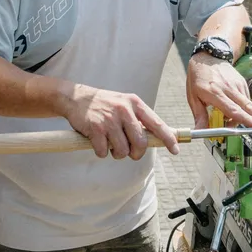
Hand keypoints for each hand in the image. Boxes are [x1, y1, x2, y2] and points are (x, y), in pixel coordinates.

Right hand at [60, 84, 179, 159]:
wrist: (76, 97)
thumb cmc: (104, 104)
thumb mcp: (124, 104)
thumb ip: (139, 119)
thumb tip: (158, 138)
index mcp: (135, 103)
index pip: (157, 124)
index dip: (168, 139)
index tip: (175, 150)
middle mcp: (124, 110)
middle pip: (140, 143)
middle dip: (136, 153)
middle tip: (129, 152)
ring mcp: (109, 119)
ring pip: (122, 151)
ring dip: (117, 153)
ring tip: (110, 144)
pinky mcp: (95, 128)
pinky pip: (104, 152)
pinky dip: (101, 152)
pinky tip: (97, 141)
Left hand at [187, 53, 251, 127]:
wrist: (208, 56)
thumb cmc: (198, 77)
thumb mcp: (192, 96)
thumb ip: (199, 115)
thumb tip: (199, 131)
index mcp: (214, 92)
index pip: (232, 109)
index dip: (245, 119)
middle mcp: (228, 89)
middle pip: (248, 106)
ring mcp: (237, 85)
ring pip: (249, 104)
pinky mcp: (242, 83)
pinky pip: (246, 100)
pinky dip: (246, 110)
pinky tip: (243, 114)